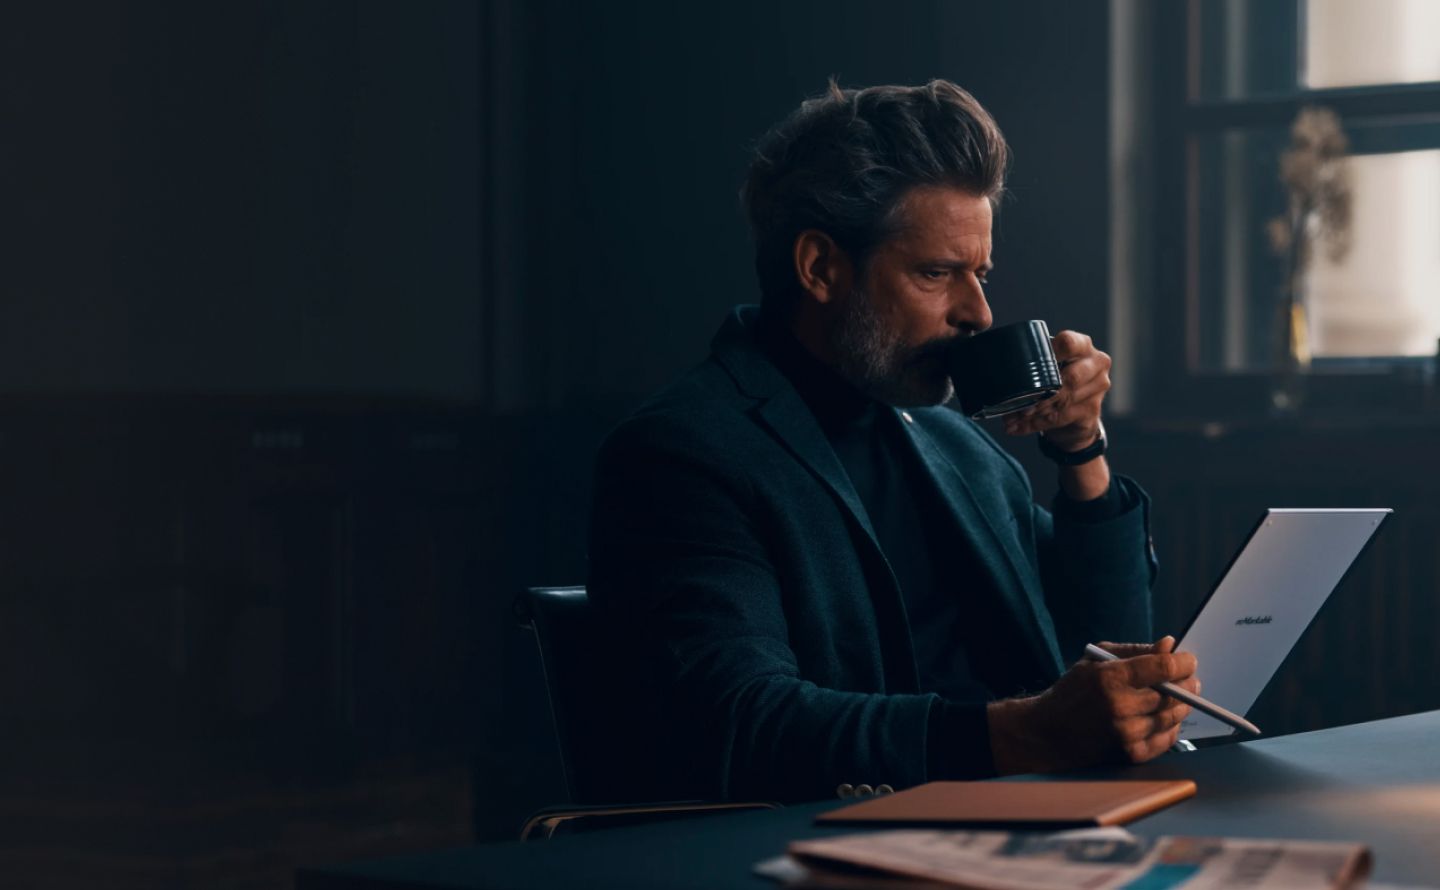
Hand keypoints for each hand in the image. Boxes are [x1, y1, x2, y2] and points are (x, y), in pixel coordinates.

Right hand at [987, 636, 1199, 774]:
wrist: (1048, 732)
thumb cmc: (1073, 692)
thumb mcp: (1095, 660)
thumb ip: (1134, 651)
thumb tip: (1169, 645)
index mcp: (1110, 678)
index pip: (1163, 667)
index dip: (1183, 662)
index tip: (1188, 660)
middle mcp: (1120, 706)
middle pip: (1175, 693)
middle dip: (1188, 683)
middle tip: (1188, 679)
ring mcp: (1127, 733)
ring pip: (1174, 716)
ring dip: (1182, 705)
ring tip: (1175, 697)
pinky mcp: (1131, 754)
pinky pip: (1167, 738)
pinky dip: (1171, 726)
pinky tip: (1163, 717)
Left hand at [1002, 330, 1110, 451]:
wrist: (1076, 414)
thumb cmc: (1057, 382)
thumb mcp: (1048, 368)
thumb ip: (1032, 368)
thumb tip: (1000, 381)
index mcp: (1082, 345)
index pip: (1068, 343)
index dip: (1049, 355)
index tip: (1029, 367)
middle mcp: (1095, 363)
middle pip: (1070, 378)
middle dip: (1042, 394)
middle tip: (1021, 406)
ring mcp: (1098, 387)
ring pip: (1064, 401)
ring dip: (1035, 412)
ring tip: (1013, 418)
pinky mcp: (1093, 409)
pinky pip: (1061, 417)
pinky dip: (1037, 424)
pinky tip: (1021, 427)